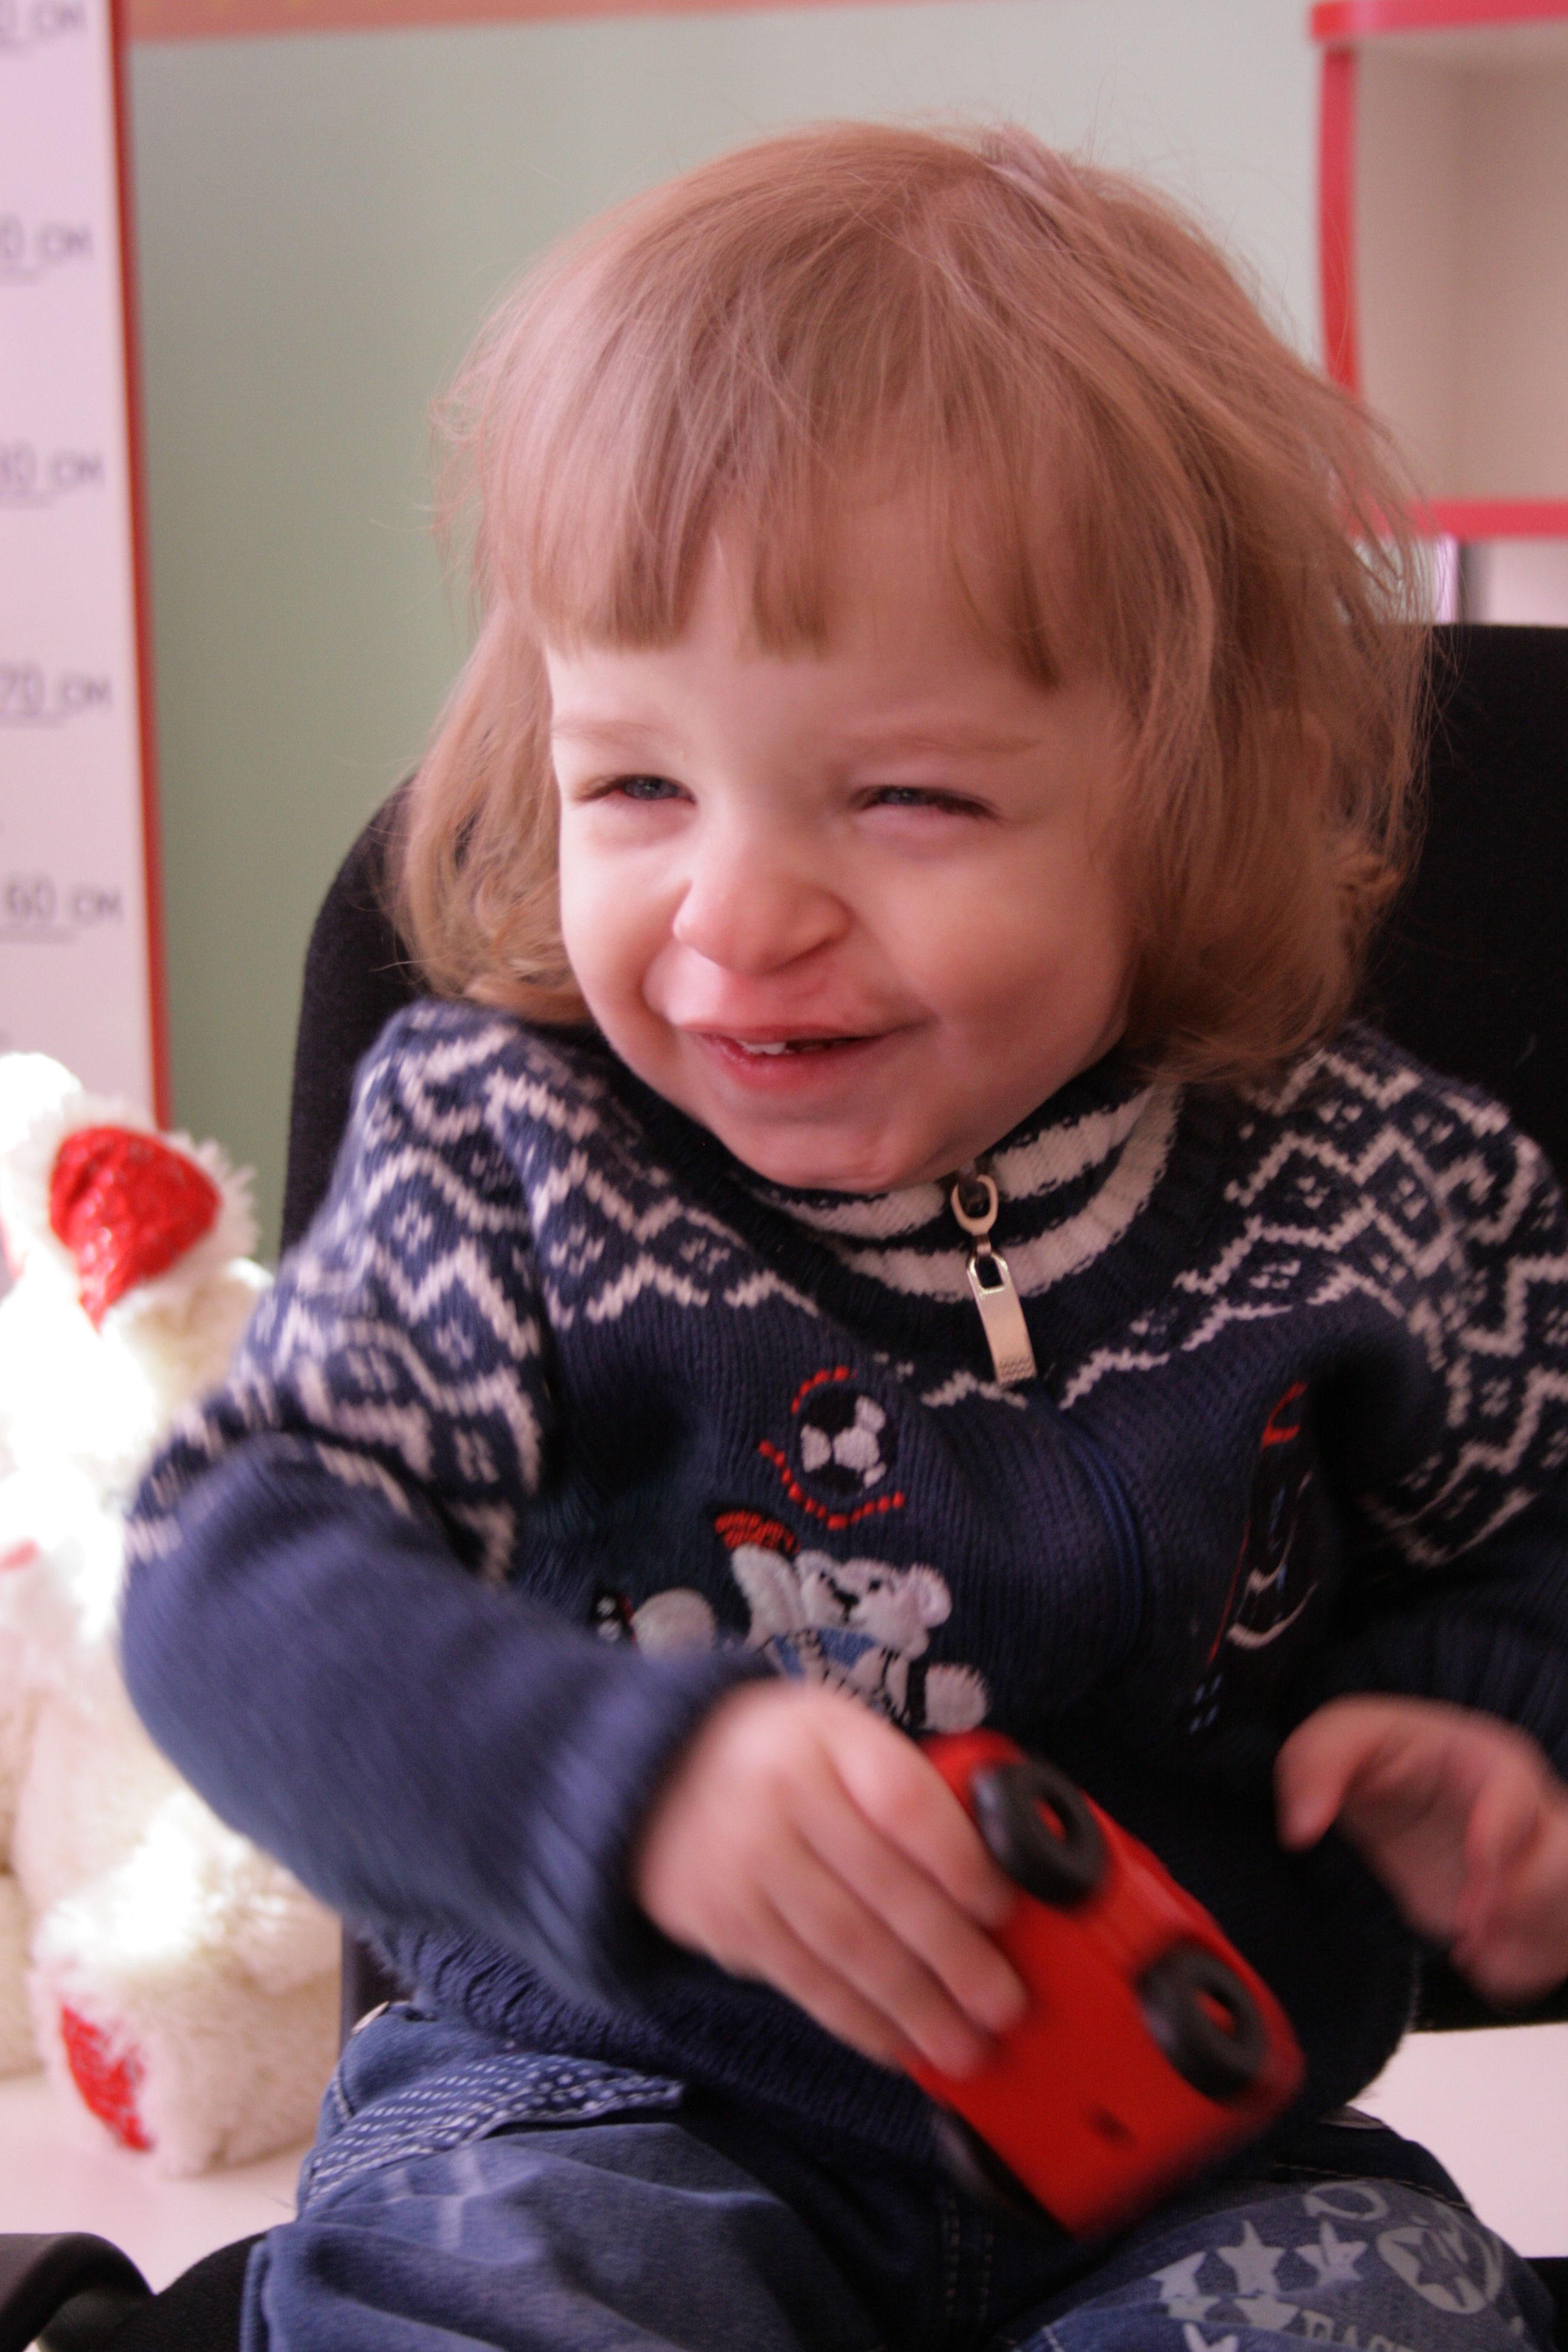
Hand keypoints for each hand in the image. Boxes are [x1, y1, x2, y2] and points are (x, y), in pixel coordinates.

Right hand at [633, 1681, 1026, 2073]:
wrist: (655, 1773)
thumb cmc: (782, 1754)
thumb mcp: (840, 1732)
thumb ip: (907, 1782)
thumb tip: (995, 1863)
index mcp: (826, 1742)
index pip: (904, 1805)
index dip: (960, 1862)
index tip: (1003, 1909)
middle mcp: (783, 1803)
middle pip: (883, 1890)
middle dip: (953, 1958)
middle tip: (1007, 2006)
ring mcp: (748, 1869)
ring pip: (846, 1949)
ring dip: (914, 2007)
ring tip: (968, 2048)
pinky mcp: (727, 1925)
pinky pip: (805, 1982)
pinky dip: (858, 2021)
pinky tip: (902, 2047)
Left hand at [1276, 1695, 1567, 2005]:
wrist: (1399, 1790)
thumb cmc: (1383, 1757)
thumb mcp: (1341, 1738)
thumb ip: (1315, 1764)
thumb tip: (1300, 1825)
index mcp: (1491, 1763)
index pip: (1518, 1796)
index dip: (1500, 1840)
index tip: (1474, 1878)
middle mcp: (1529, 1814)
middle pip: (1565, 1863)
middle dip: (1529, 1902)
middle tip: (1470, 1928)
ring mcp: (1536, 1866)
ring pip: (1565, 1913)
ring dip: (1527, 1942)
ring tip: (1469, 1951)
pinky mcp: (1529, 1911)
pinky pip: (1552, 1949)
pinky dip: (1523, 1968)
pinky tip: (1480, 1965)